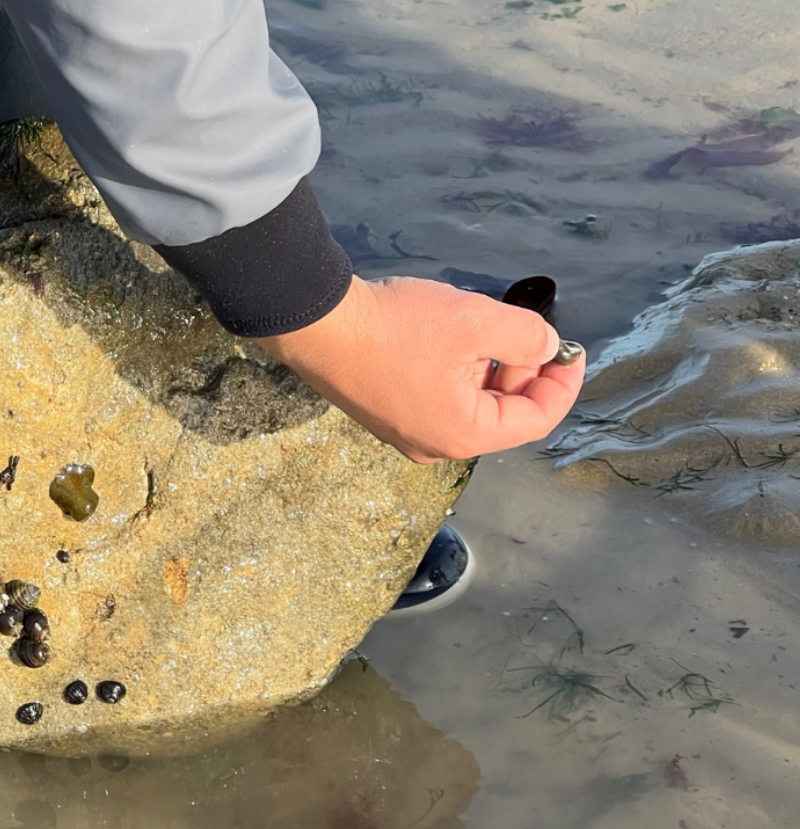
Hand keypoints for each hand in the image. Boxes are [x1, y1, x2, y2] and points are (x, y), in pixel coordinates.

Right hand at [253, 275, 584, 463]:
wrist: (317, 325)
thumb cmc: (396, 327)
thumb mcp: (474, 321)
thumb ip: (525, 336)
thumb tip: (548, 347)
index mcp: (462, 435)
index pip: (536, 419)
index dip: (563, 382)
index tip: (572, 346)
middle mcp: (436, 446)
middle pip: (502, 415)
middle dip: (522, 372)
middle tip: (522, 329)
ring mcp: (406, 435)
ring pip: (470, 406)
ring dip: (488, 369)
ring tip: (480, 328)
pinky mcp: (386, 416)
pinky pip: (439, 400)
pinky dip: (458, 373)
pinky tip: (447, 338)